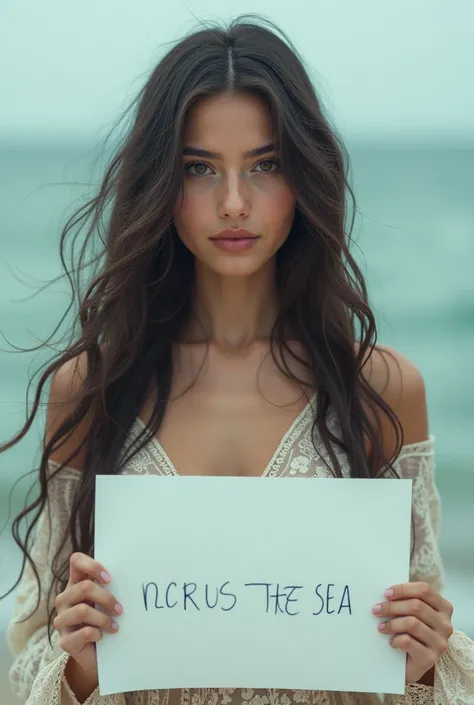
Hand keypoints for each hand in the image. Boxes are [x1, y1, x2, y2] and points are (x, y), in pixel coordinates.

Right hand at [53, 552, 122, 680]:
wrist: (98, 655)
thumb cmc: (105, 620)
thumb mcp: (106, 601)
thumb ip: (110, 587)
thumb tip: (132, 573)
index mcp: (75, 583)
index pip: (76, 561)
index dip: (92, 566)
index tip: (109, 579)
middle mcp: (64, 599)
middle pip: (84, 587)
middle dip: (107, 598)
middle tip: (120, 609)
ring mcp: (62, 620)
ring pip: (82, 611)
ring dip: (104, 619)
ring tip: (115, 626)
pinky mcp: (64, 641)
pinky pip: (84, 632)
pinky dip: (98, 633)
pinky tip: (103, 636)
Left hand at [372, 581, 453, 682]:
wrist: (413, 665)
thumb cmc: (412, 633)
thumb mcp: (414, 613)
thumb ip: (407, 600)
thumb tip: (387, 592)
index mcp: (444, 608)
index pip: (424, 590)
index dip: (403, 589)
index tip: (386, 594)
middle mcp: (445, 625)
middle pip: (416, 606)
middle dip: (392, 606)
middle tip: (376, 610)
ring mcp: (440, 642)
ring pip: (411, 623)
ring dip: (391, 623)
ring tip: (381, 627)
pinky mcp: (430, 658)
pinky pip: (407, 641)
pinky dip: (395, 639)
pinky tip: (391, 641)